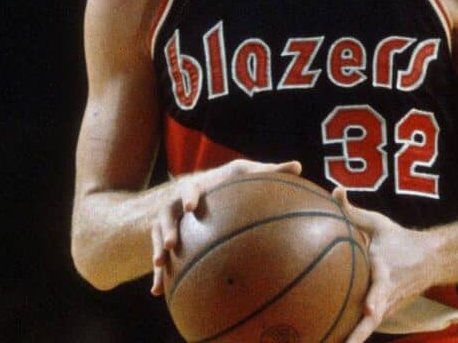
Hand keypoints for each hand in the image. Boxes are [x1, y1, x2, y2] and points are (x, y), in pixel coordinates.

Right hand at [150, 158, 301, 295]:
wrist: (191, 195)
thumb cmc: (225, 185)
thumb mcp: (242, 175)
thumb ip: (268, 172)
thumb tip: (298, 166)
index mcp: (200, 186)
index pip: (195, 187)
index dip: (192, 196)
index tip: (192, 207)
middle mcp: (180, 200)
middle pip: (170, 211)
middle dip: (170, 225)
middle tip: (173, 241)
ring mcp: (169, 217)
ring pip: (160, 232)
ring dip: (160, 247)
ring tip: (162, 263)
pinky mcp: (161, 234)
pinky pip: (158, 254)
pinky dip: (159, 273)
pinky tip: (159, 291)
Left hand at [332, 187, 432, 342]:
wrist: (430, 260)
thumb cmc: (398, 239)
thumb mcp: (378, 223)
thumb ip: (353, 211)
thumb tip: (335, 190)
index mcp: (386, 270)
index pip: (383, 286)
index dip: (376, 297)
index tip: (369, 307)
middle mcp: (389, 293)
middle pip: (375, 319)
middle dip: (360, 334)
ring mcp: (388, 307)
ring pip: (370, 328)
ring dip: (354, 340)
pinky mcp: (385, 313)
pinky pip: (367, 327)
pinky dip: (354, 337)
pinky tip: (332, 341)